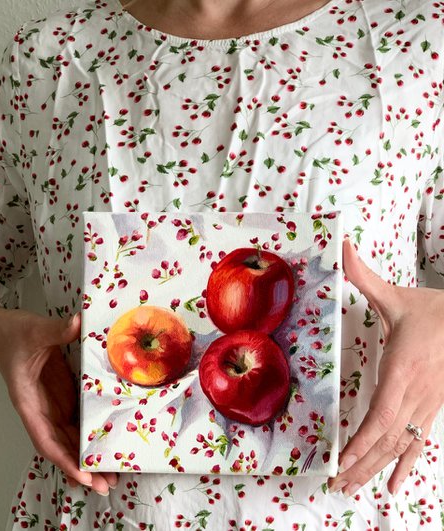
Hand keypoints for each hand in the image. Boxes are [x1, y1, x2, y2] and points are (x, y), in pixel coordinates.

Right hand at [0, 309, 117, 495]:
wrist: (2, 331)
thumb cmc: (12, 334)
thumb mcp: (34, 330)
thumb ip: (55, 330)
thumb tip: (78, 323)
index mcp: (27, 401)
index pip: (45, 438)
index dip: (64, 459)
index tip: (83, 476)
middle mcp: (40, 409)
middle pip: (61, 445)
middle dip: (81, 466)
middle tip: (107, 484)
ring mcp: (51, 403)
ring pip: (70, 436)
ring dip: (87, 455)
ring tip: (112, 473)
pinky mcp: (61, 394)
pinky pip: (76, 419)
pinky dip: (89, 434)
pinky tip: (106, 443)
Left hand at [327, 239, 443, 496]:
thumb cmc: (432, 311)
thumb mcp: (395, 296)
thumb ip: (363, 276)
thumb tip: (340, 246)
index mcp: (401, 370)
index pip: (381, 415)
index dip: (362, 442)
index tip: (341, 461)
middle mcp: (414, 394)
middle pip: (387, 439)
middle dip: (360, 464)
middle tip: (336, 486)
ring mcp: (426, 405)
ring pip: (400, 444)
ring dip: (376, 468)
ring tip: (353, 489)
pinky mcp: (431, 408)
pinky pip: (418, 442)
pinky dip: (406, 464)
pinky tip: (397, 485)